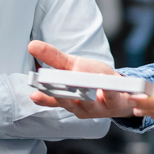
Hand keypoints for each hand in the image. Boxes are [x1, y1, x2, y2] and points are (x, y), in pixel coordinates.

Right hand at [27, 40, 143, 119]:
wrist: (121, 91)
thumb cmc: (94, 79)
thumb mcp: (73, 66)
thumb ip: (53, 58)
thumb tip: (32, 46)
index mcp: (67, 99)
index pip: (51, 99)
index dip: (43, 97)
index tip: (34, 94)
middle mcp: (79, 107)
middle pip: (67, 102)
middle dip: (61, 96)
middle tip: (54, 87)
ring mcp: (97, 108)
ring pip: (87, 102)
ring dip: (84, 94)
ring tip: (80, 84)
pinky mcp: (114, 103)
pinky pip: (110, 97)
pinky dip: (108, 91)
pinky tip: (105, 83)